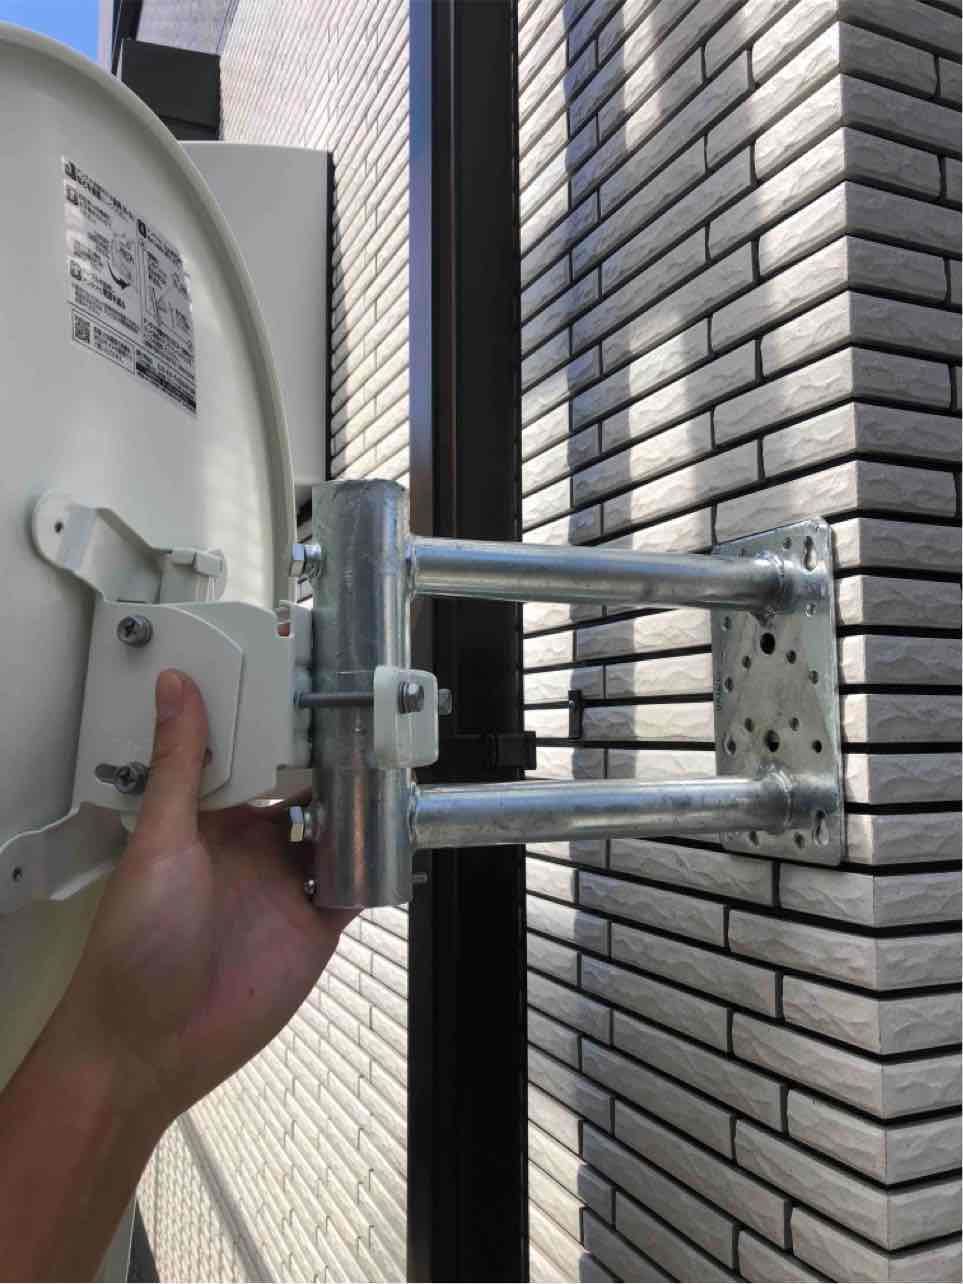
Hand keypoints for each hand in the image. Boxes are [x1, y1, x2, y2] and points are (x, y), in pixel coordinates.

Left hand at [59, 668, 354, 1124]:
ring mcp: (287, 889)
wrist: (149, 1045)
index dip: (284, 733)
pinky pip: (356, 888)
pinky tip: (398, 839)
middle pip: (306, 797)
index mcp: (211, 824)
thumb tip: (175, 685)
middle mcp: (252, 851)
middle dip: (336, 767)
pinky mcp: (316, 928)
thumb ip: (179, 763)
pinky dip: (378, 867)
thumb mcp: (160, 841)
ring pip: (338, 837)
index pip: (256, 764)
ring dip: (363, 812)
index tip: (317, 692)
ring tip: (396, 771)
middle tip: (374, 726)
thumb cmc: (136, 943)